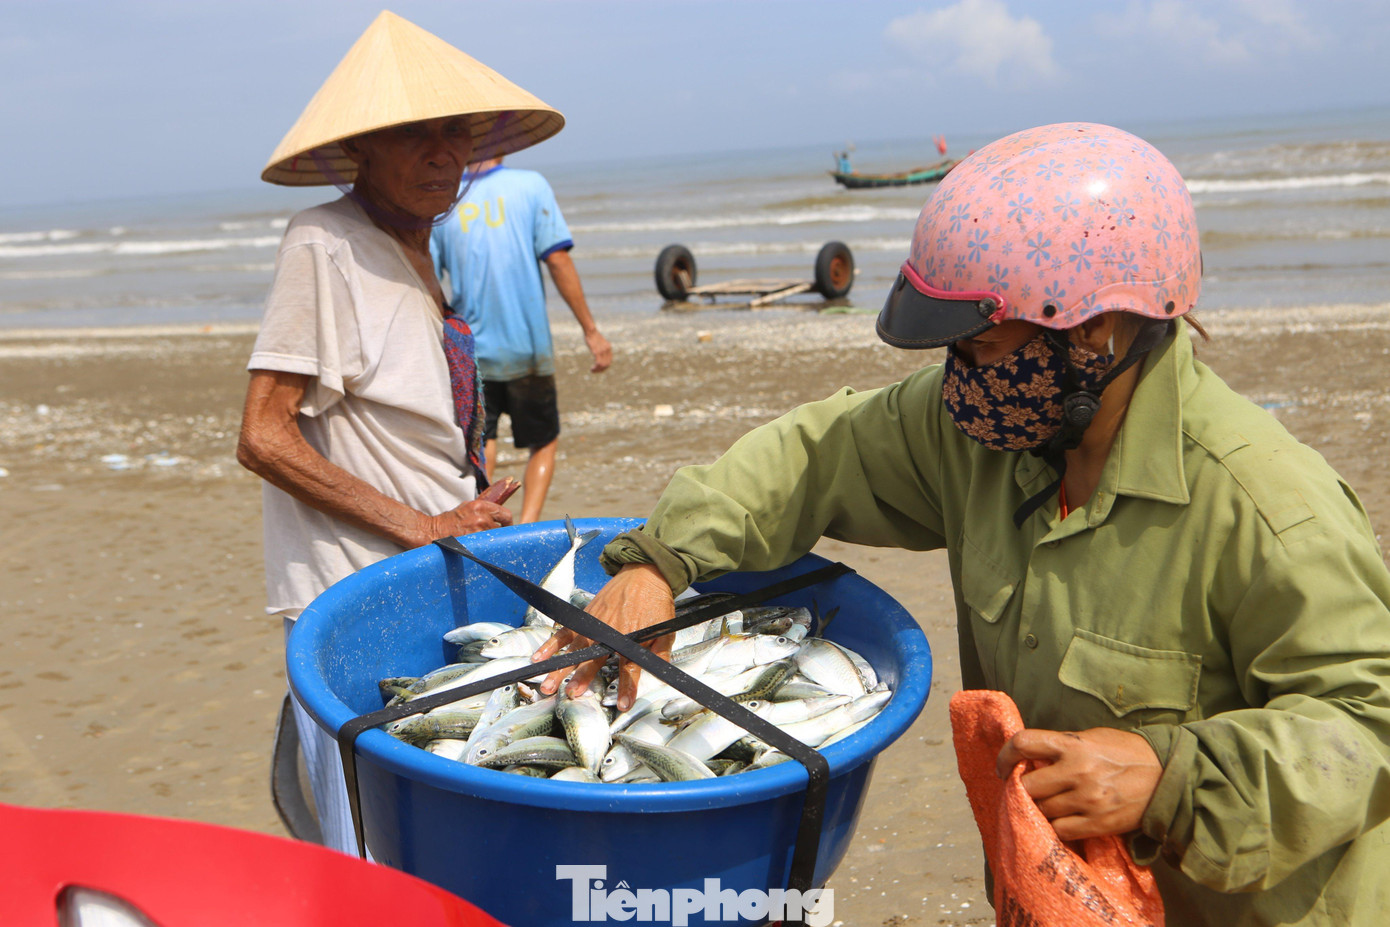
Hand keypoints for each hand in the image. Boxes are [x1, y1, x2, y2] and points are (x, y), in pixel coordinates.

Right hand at [426, 497, 512, 541]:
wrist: (433, 531)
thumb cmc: (450, 520)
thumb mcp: (467, 507)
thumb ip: (484, 510)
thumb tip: (498, 515)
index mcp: (480, 506)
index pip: (505, 514)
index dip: (508, 522)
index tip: (506, 527)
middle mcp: (481, 518)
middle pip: (501, 529)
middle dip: (499, 533)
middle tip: (495, 538)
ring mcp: (477, 532)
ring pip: (494, 539)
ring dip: (490, 542)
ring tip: (482, 543)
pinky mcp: (473, 543)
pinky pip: (485, 547)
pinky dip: (484, 548)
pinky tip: (478, 548)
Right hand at [532, 563, 673, 708]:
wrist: (644, 575)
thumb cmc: (655, 603)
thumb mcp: (665, 632)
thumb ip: (660, 656)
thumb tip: (660, 675)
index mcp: (631, 640)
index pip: (629, 669)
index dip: (626, 688)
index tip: (623, 705)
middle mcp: (609, 634)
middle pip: (593, 660)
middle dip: (582, 678)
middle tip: (572, 694)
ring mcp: (594, 625)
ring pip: (574, 650)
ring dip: (559, 668)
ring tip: (548, 685)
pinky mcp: (585, 617)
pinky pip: (564, 632)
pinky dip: (550, 645)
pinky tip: (539, 657)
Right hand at [584, 329, 611, 372]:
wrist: (591, 330)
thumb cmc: (593, 336)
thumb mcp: (600, 343)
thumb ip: (601, 348)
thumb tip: (598, 353)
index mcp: (609, 348)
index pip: (609, 361)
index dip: (604, 367)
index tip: (598, 369)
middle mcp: (607, 350)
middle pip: (607, 364)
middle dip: (601, 370)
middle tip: (595, 371)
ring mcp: (602, 351)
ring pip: (602, 365)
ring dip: (597, 370)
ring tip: (592, 371)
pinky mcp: (597, 352)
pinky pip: (598, 363)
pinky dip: (596, 368)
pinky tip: (592, 369)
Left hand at [996, 727, 1161, 840]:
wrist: (1168, 778)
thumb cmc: (1128, 752)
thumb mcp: (1093, 738)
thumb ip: (1062, 746)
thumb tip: (1032, 758)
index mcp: (1073, 745)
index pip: (1024, 743)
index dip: (1005, 756)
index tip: (1003, 767)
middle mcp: (1077, 772)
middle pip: (1027, 786)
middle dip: (1022, 789)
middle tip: (1025, 791)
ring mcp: (1087, 800)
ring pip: (1042, 810)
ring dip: (1039, 809)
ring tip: (1045, 806)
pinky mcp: (1098, 823)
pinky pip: (1061, 830)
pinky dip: (1056, 826)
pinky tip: (1061, 820)